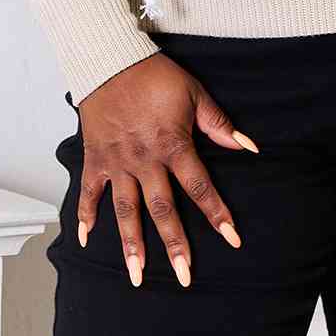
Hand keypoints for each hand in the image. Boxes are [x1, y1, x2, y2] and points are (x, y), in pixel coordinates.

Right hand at [75, 52, 259, 288]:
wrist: (110, 59)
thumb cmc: (154, 75)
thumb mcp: (194, 94)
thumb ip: (219, 124)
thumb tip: (249, 146)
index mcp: (172, 145)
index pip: (199, 187)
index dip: (217, 214)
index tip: (231, 238)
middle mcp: (144, 160)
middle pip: (162, 209)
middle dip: (174, 244)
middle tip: (184, 275)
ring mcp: (117, 162)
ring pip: (125, 210)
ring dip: (131, 244)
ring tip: (137, 275)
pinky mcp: (95, 158)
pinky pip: (88, 192)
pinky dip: (86, 216)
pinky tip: (86, 241)